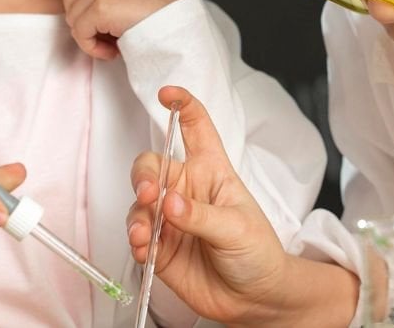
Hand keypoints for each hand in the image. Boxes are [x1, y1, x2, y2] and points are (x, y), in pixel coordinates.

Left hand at [38, 0, 181, 59]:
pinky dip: (92, 48)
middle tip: (109, 37)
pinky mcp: (101, 5)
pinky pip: (80, 33)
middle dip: (84, 23)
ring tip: (114, 44)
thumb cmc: (165, 16)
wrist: (179, 28)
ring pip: (73, 18)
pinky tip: (112, 51)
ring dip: (90, 38)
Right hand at [127, 87, 358, 326]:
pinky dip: (135, 241)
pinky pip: (136, 236)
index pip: (196, 127)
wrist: (255, 299)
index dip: (182, 105)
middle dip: (143, 175)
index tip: (167, 95)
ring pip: (139, 202)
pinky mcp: (158, 246)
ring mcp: (169, 218)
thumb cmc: (258, 253)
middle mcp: (186, 189)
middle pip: (152, 165)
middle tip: (148, 193)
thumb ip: (201, 216)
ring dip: (137, 214)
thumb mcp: (238, 228)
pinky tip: (144, 248)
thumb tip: (169, 204)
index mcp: (212, 170)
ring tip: (144, 232)